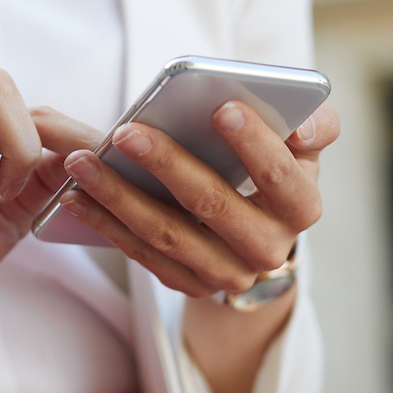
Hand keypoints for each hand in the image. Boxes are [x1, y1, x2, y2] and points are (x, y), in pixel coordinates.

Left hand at [58, 100, 339, 296]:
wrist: (258, 233)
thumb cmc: (275, 172)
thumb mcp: (303, 147)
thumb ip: (316, 125)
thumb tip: (303, 123)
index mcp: (301, 209)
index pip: (281, 177)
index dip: (255, 144)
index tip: (222, 108)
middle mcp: (268, 250)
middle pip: (213, 205)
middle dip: (168, 164)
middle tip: (126, 131)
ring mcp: (226, 274)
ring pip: (167, 234)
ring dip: (120, 196)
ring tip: (83, 161)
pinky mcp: (189, 285)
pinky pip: (142, 255)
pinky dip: (106, 224)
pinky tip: (76, 195)